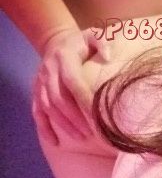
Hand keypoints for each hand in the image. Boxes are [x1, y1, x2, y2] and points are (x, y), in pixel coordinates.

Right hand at [31, 26, 110, 145]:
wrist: (57, 42)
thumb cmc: (81, 43)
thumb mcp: (93, 35)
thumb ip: (102, 42)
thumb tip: (109, 56)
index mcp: (63, 58)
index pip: (73, 81)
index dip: (84, 99)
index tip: (98, 115)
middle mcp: (49, 71)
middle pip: (59, 99)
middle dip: (75, 118)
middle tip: (92, 132)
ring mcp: (41, 82)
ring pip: (48, 108)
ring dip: (64, 124)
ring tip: (81, 137)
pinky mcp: (36, 91)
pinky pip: (37, 112)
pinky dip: (44, 128)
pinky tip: (55, 142)